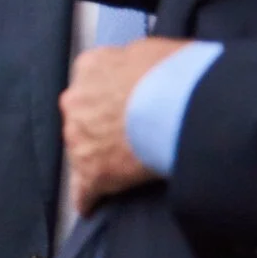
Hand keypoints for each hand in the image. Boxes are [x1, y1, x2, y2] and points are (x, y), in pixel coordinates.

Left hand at [61, 38, 183, 214]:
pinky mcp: (91, 173)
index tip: (122, 103)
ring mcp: (78, 139)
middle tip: (126, 134)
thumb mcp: (154, 51)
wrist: (180, 105)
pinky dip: (89, 198)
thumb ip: (135, 61)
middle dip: (98, 125)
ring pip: (81, 151)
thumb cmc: (177, 73)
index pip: (91, 80)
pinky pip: (84, 190)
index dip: (108, 94)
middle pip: (82, 116)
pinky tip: (93, 206)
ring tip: (118, 168)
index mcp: (90, 67)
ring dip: (96, 158)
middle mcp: (75, 101)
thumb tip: (140, 68)